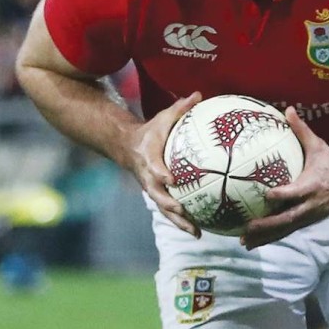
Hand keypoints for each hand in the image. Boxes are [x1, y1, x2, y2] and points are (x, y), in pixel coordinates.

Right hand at [128, 91, 203, 236]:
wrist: (128, 148)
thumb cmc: (151, 131)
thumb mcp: (163, 118)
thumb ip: (180, 108)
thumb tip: (199, 94)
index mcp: (149, 159)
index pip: (154, 168)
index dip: (161, 174)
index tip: (172, 179)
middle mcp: (149, 178)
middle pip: (158, 196)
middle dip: (170, 206)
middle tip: (183, 213)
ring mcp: (152, 190)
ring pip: (164, 210)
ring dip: (179, 223)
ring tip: (197, 234)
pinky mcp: (158, 197)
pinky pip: (170, 212)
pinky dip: (183, 222)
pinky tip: (200, 231)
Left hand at [240, 108, 328, 249]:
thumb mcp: (319, 146)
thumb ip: (301, 131)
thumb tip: (288, 109)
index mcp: (312, 185)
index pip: (297, 192)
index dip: (283, 195)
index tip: (267, 194)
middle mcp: (310, 205)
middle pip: (287, 218)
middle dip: (267, 225)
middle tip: (247, 227)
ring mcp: (308, 216)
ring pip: (285, 229)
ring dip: (265, 237)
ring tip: (244, 242)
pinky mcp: (306, 222)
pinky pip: (286, 232)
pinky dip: (270, 238)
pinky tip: (253, 243)